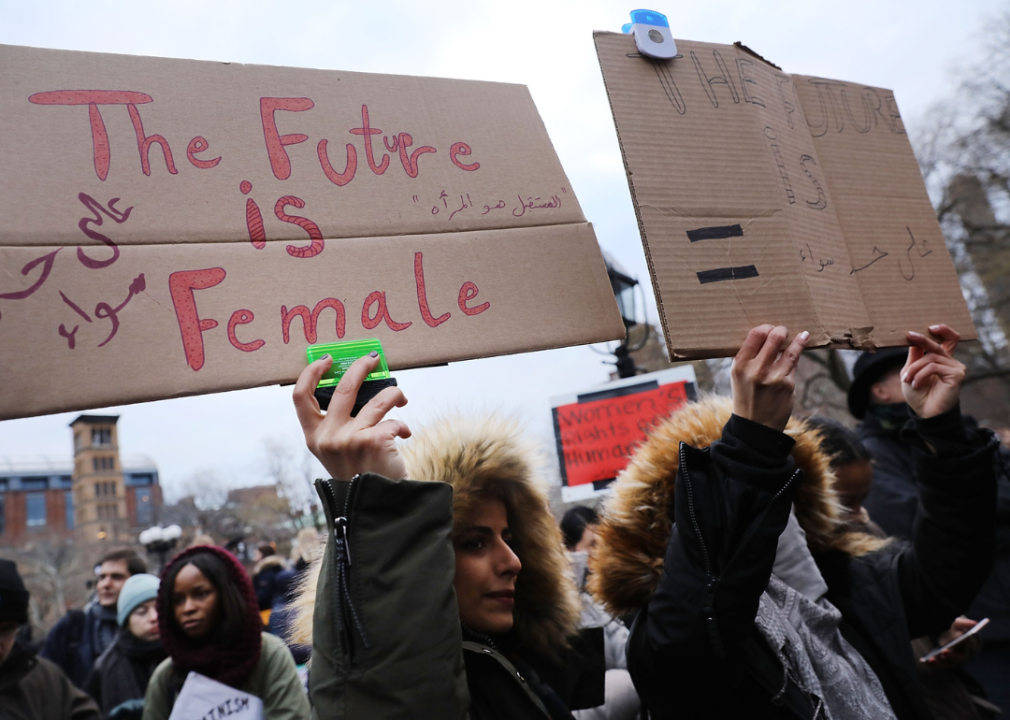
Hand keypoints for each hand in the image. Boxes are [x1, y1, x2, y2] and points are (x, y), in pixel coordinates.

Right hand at [293, 352, 410, 480]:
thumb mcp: (338, 449)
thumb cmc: (360, 472)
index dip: (311, 372)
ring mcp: (349, 439)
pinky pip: (393, 420)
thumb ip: (339, 423)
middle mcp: (327, 437)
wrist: (376, 504)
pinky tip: (404, 433)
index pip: (300, 396)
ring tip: (401, 398)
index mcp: (314, 437)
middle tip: (373, 359)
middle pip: (344, 387)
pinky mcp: (372, 441)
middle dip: (361, 366)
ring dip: (394, 394)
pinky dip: (402, 424)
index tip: (327, 359)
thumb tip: (357, 383)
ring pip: (379, 399)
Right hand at [731, 325, 808, 431]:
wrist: (755, 426)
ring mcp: (774, 377)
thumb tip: (764, 335)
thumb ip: (748, 357)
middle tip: (783, 330)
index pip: (756, 334)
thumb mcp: (737, 376)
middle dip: (782, 330)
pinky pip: (795, 364)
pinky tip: (802, 346)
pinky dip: (798, 354)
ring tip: (802, 335)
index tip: (770, 327)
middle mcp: (757, 369)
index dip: (766, 327)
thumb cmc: (746, 396)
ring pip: (791, 350)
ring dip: (798, 340)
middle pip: (774, 337)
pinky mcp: (788, 385)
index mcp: (740, 365)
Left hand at [901, 325, 964, 418]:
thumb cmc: (918, 393)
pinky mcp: (957, 375)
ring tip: (906, 379)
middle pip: (939, 343)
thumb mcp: (911, 370)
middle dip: (922, 339)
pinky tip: (916, 384)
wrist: (924, 412)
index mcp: (942, 359)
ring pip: (931, 357)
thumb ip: (915, 355)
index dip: (941, 329)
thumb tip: (913, 337)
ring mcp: (956, 368)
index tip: (925, 327)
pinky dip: (920, 374)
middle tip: (910, 335)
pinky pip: (934, 366)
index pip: (949, 338)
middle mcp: (951, 362)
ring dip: (914, 368)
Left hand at [925, 617, 979, 668]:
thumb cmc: (955, 627)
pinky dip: (932, 663)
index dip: (968, 641)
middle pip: (961, 657)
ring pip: (950, 663)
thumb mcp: (958, 622)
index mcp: (969, 642)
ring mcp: (954, 658)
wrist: (949, 631)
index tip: (963, 638)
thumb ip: (964, 623)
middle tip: (944, 651)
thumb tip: (974, 623)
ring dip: (941, 662)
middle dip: (953, 655)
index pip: (971, 643)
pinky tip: (923, 661)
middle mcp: (963, 652)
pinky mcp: (945, 661)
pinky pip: (940, 664)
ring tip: (931, 659)